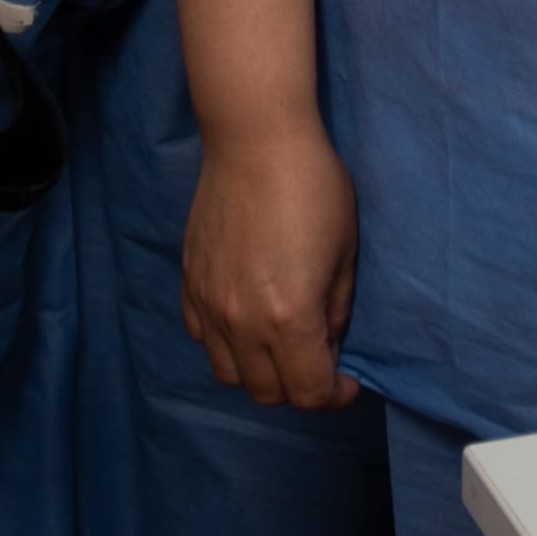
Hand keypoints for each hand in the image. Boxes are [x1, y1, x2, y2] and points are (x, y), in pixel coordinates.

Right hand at [183, 119, 361, 408]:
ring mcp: (210, 304)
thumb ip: (336, 311)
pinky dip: (225, 342)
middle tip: (319, 359)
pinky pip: (201, 336)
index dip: (334, 396)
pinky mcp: (189, 282)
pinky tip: (246, 318)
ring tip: (281, 344)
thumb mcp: (345, 254)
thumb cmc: (314, 187)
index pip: (308, 392)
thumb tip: (327, 342)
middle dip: (299, 387)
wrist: (255, 139)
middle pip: (266, 392)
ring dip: (259, 372)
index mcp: (290, 319)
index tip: (347, 382)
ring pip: (228, 373)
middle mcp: (243, 322)